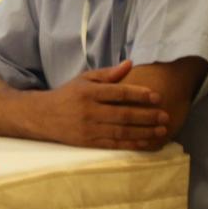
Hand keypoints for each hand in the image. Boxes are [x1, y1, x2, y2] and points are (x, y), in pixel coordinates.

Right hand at [36, 60, 169, 149]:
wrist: (42, 116)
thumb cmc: (67, 95)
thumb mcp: (83, 79)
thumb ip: (107, 74)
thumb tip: (130, 64)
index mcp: (88, 92)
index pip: (118, 93)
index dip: (139, 94)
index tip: (156, 96)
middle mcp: (88, 111)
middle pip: (123, 114)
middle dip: (147, 116)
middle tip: (165, 115)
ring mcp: (88, 128)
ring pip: (121, 131)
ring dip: (144, 131)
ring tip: (161, 130)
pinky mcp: (88, 142)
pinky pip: (114, 144)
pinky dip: (131, 144)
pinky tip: (146, 142)